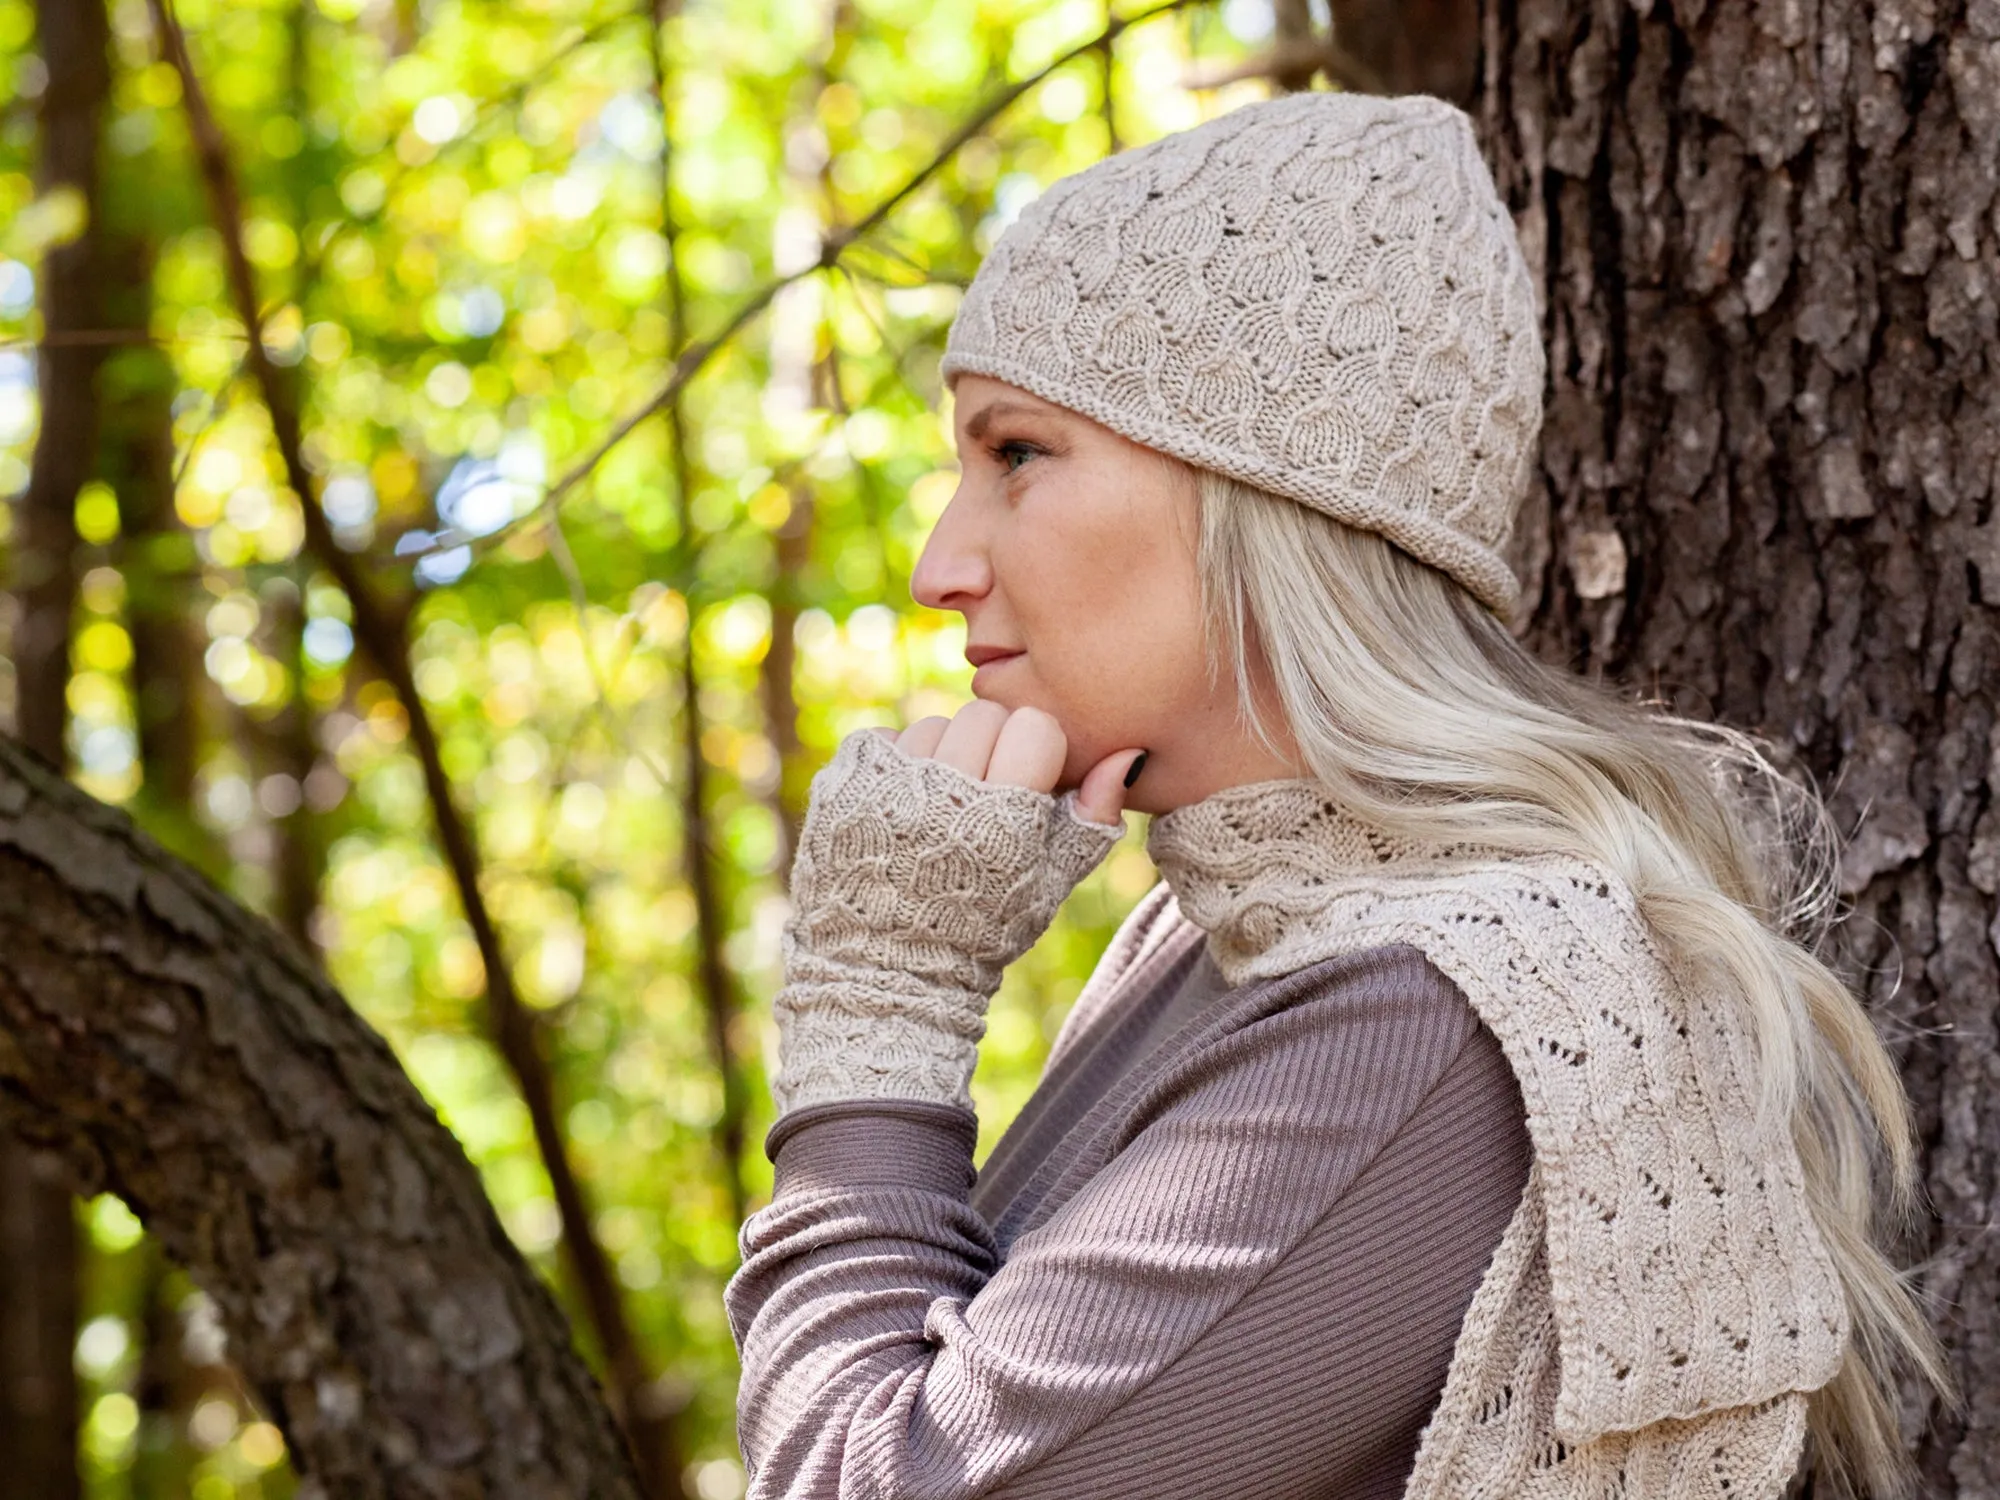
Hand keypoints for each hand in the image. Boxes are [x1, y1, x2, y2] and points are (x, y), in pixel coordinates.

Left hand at [770, 713, 1131, 1114]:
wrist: (887, 973)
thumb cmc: (981, 930)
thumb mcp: (1047, 884)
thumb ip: (1090, 818)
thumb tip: (1124, 754)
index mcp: (1001, 815)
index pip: (1033, 726)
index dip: (1036, 751)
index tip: (1027, 782)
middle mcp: (941, 791)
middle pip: (984, 715)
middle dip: (991, 747)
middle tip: (983, 797)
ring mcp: (885, 787)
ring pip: (932, 725)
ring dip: (941, 756)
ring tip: (939, 809)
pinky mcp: (840, 787)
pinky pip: (883, 740)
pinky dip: (894, 765)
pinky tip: (902, 808)